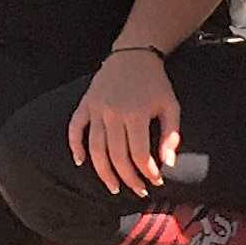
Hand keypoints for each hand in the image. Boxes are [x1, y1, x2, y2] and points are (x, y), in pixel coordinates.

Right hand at [69, 50, 182, 199]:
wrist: (134, 54)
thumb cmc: (155, 83)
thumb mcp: (171, 106)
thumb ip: (171, 136)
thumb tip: (168, 164)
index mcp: (136, 113)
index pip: (139, 154)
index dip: (148, 172)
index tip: (156, 181)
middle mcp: (113, 113)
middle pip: (116, 156)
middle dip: (128, 178)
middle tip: (138, 190)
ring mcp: (96, 108)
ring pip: (95, 148)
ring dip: (103, 172)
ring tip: (114, 187)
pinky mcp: (86, 103)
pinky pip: (75, 128)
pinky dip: (74, 146)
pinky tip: (79, 161)